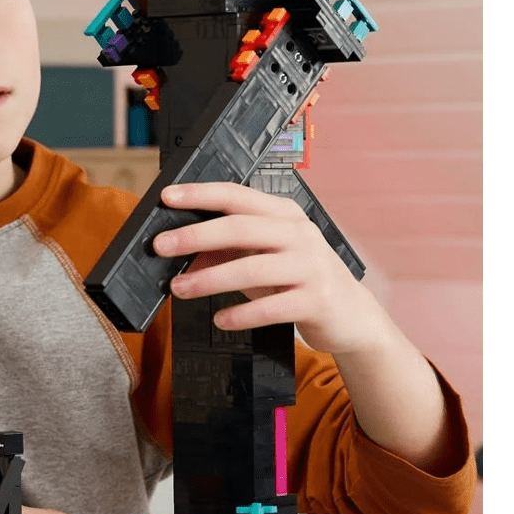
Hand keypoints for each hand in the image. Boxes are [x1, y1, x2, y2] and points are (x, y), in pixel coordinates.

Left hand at [153, 181, 388, 356]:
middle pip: (240, 228)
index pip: (237, 195)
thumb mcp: (263, 260)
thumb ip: (228, 252)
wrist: (352, 316)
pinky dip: (241, 313)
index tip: (167, 197)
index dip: (200, 194)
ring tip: (179, 288)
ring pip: (252, 268)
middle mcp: (300, 233)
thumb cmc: (300, 281)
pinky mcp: (317, 300)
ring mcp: (311, 265)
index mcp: (285, 214)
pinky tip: (220, 319)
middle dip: (195, 235)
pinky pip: (270, 306)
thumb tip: (182, 255)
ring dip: (209, 279)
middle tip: (160, 246)